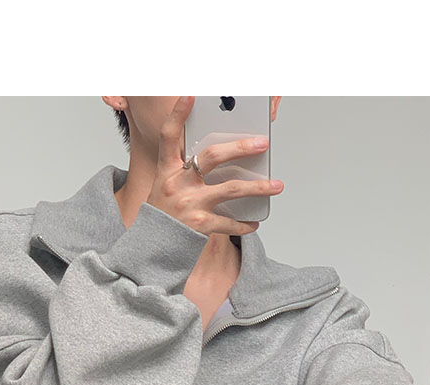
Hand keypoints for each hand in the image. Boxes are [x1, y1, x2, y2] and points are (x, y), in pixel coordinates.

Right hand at [146, 96, 284, 237]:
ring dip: (257, 187)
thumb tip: (223, 153)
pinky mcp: (199, 225)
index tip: (190, 94)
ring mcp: (189, 204)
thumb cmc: (164, 210)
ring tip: (276, 185)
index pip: (169, 135)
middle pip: (211, 157)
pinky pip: (229, 222)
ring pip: (230, 189)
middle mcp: (177, 183)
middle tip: (262, 143)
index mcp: (167, 168)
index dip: (178, 113)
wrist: (153, 245)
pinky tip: (255, 222)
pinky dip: (244, 223)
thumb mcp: (166, 183)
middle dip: (240, 147)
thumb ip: (185, 166)